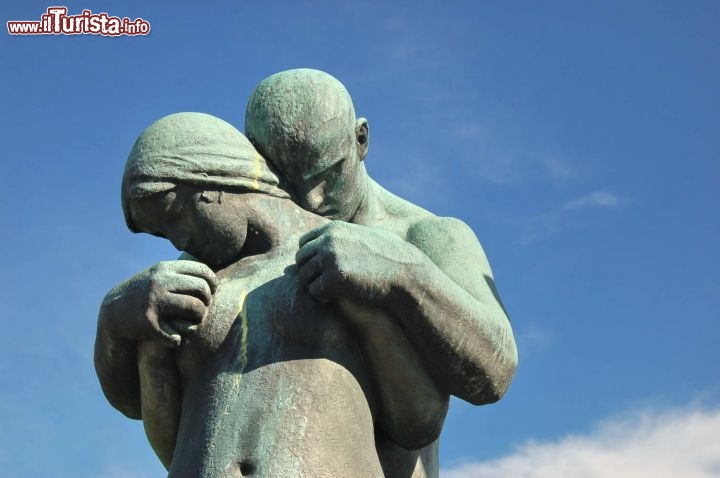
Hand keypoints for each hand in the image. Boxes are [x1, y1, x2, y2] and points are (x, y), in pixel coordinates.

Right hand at [102, 260, 217, 346]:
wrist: (113, 312)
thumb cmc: (145, 293)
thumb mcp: (160, 275)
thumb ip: (181, 273)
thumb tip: (215, 274)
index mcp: (165, 268)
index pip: (203, 270)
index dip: (212, 283)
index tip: (211, 293)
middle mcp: (160, 281)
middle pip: (202, 289)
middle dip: (207, 302)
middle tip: (201, 310)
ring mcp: (154, 300)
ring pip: (196, 309)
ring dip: (199, 320)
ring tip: (193, 324)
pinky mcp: (148, 321)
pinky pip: (177, 334)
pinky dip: (177, 339)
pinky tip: (173, 339)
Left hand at [295, 221, 421, 304]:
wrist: (405, 274)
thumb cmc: (393, 257)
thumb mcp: (371, 234)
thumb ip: (351, 233)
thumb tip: (345, 233)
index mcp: (334, 229)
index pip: (305, 243)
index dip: (311, 258)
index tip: (321, 270)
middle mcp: (328, 241)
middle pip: (301, 260)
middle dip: (310, 273)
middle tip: (324, 284)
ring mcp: (329, 259)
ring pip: (305, 276)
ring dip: (316, 286)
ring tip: (331, 292)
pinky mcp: (333, 279)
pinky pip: (314, 291)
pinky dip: (322, 298)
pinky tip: (334, 299)